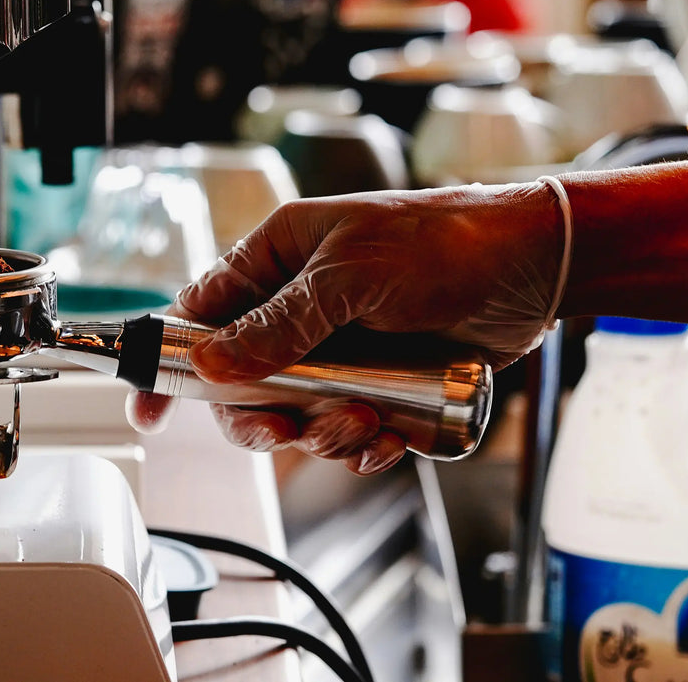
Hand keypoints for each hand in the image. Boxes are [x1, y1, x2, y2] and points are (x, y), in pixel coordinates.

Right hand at [127, 182, 565, 473]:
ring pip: (299, 415)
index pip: (201, 314)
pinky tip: (391, 437)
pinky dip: (364, 446)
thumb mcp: (348, 277)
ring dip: (324, 435)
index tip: (149, 412)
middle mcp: (302, 306)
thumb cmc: (444, 241)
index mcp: (278, 258)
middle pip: (244, 384)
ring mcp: (341, 348)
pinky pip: (350, 430)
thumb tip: (212, 364)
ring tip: (366, 426)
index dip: (172, 364)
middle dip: (261, 417)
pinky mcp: (382, 382)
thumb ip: (278, 326)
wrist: (538, 266)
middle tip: (285, 429)